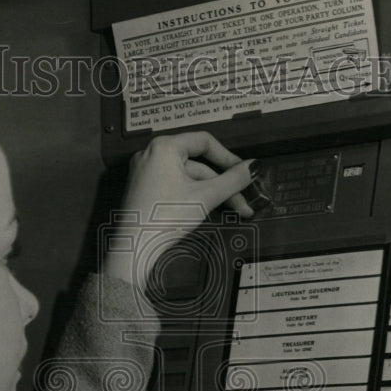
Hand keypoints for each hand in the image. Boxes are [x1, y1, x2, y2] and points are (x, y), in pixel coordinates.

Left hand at [103, 132, 255, 292]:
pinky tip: (209, 210)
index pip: (204, 142)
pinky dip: (193, 196)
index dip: (228, 157)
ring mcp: (146, 172)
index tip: (244, 173)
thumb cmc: (166, 217)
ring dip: (211, 194)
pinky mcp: (145, 190)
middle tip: (243, 201)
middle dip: (223, 185)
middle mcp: (151, 154)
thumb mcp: (206, 196)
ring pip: (188, 178)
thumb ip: (234, 179)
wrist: (135, 248)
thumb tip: (255, 166)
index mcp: (164, 146)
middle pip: (198, 164)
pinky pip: (175, 186)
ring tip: (233, 211)